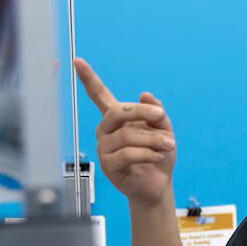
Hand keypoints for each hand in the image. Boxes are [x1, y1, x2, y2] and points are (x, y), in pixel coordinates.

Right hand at [76, 58, 176, 207]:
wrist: (159, 184)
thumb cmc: (159, 155)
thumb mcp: (164, 130)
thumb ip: (157, 113)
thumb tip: (146, 94)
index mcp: (117, 119)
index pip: (99, 95)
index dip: (88, 79)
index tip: (77, 61)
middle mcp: (105, 131)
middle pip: (117, 112)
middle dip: (142, 113)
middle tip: (160, 117)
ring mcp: (104, 148)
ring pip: (127, 136)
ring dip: (153, 139)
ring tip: (169, 145)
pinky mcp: (108, 166)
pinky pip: (128, 154)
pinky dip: (148, 154)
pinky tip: (158, 157)